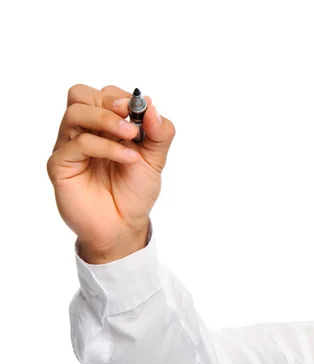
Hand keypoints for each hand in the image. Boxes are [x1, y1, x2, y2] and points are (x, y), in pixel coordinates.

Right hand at [47, 84, 175, 262]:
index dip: (123, 98)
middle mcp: (83, 131)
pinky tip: (128, 159)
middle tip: (132, 121)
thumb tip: (152, 105)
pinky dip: (107, 146)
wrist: (124, 225)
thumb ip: (160, 132)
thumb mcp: (156, 159)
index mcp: (104, 126)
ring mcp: (69, 146)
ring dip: (108, 120)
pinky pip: (78, 143)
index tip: (142, 111)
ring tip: (132, 137)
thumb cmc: (135, 191)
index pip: (104, 94)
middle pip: (81, 94)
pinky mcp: (61, 164)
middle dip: (110, 103)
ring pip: (76, 112)